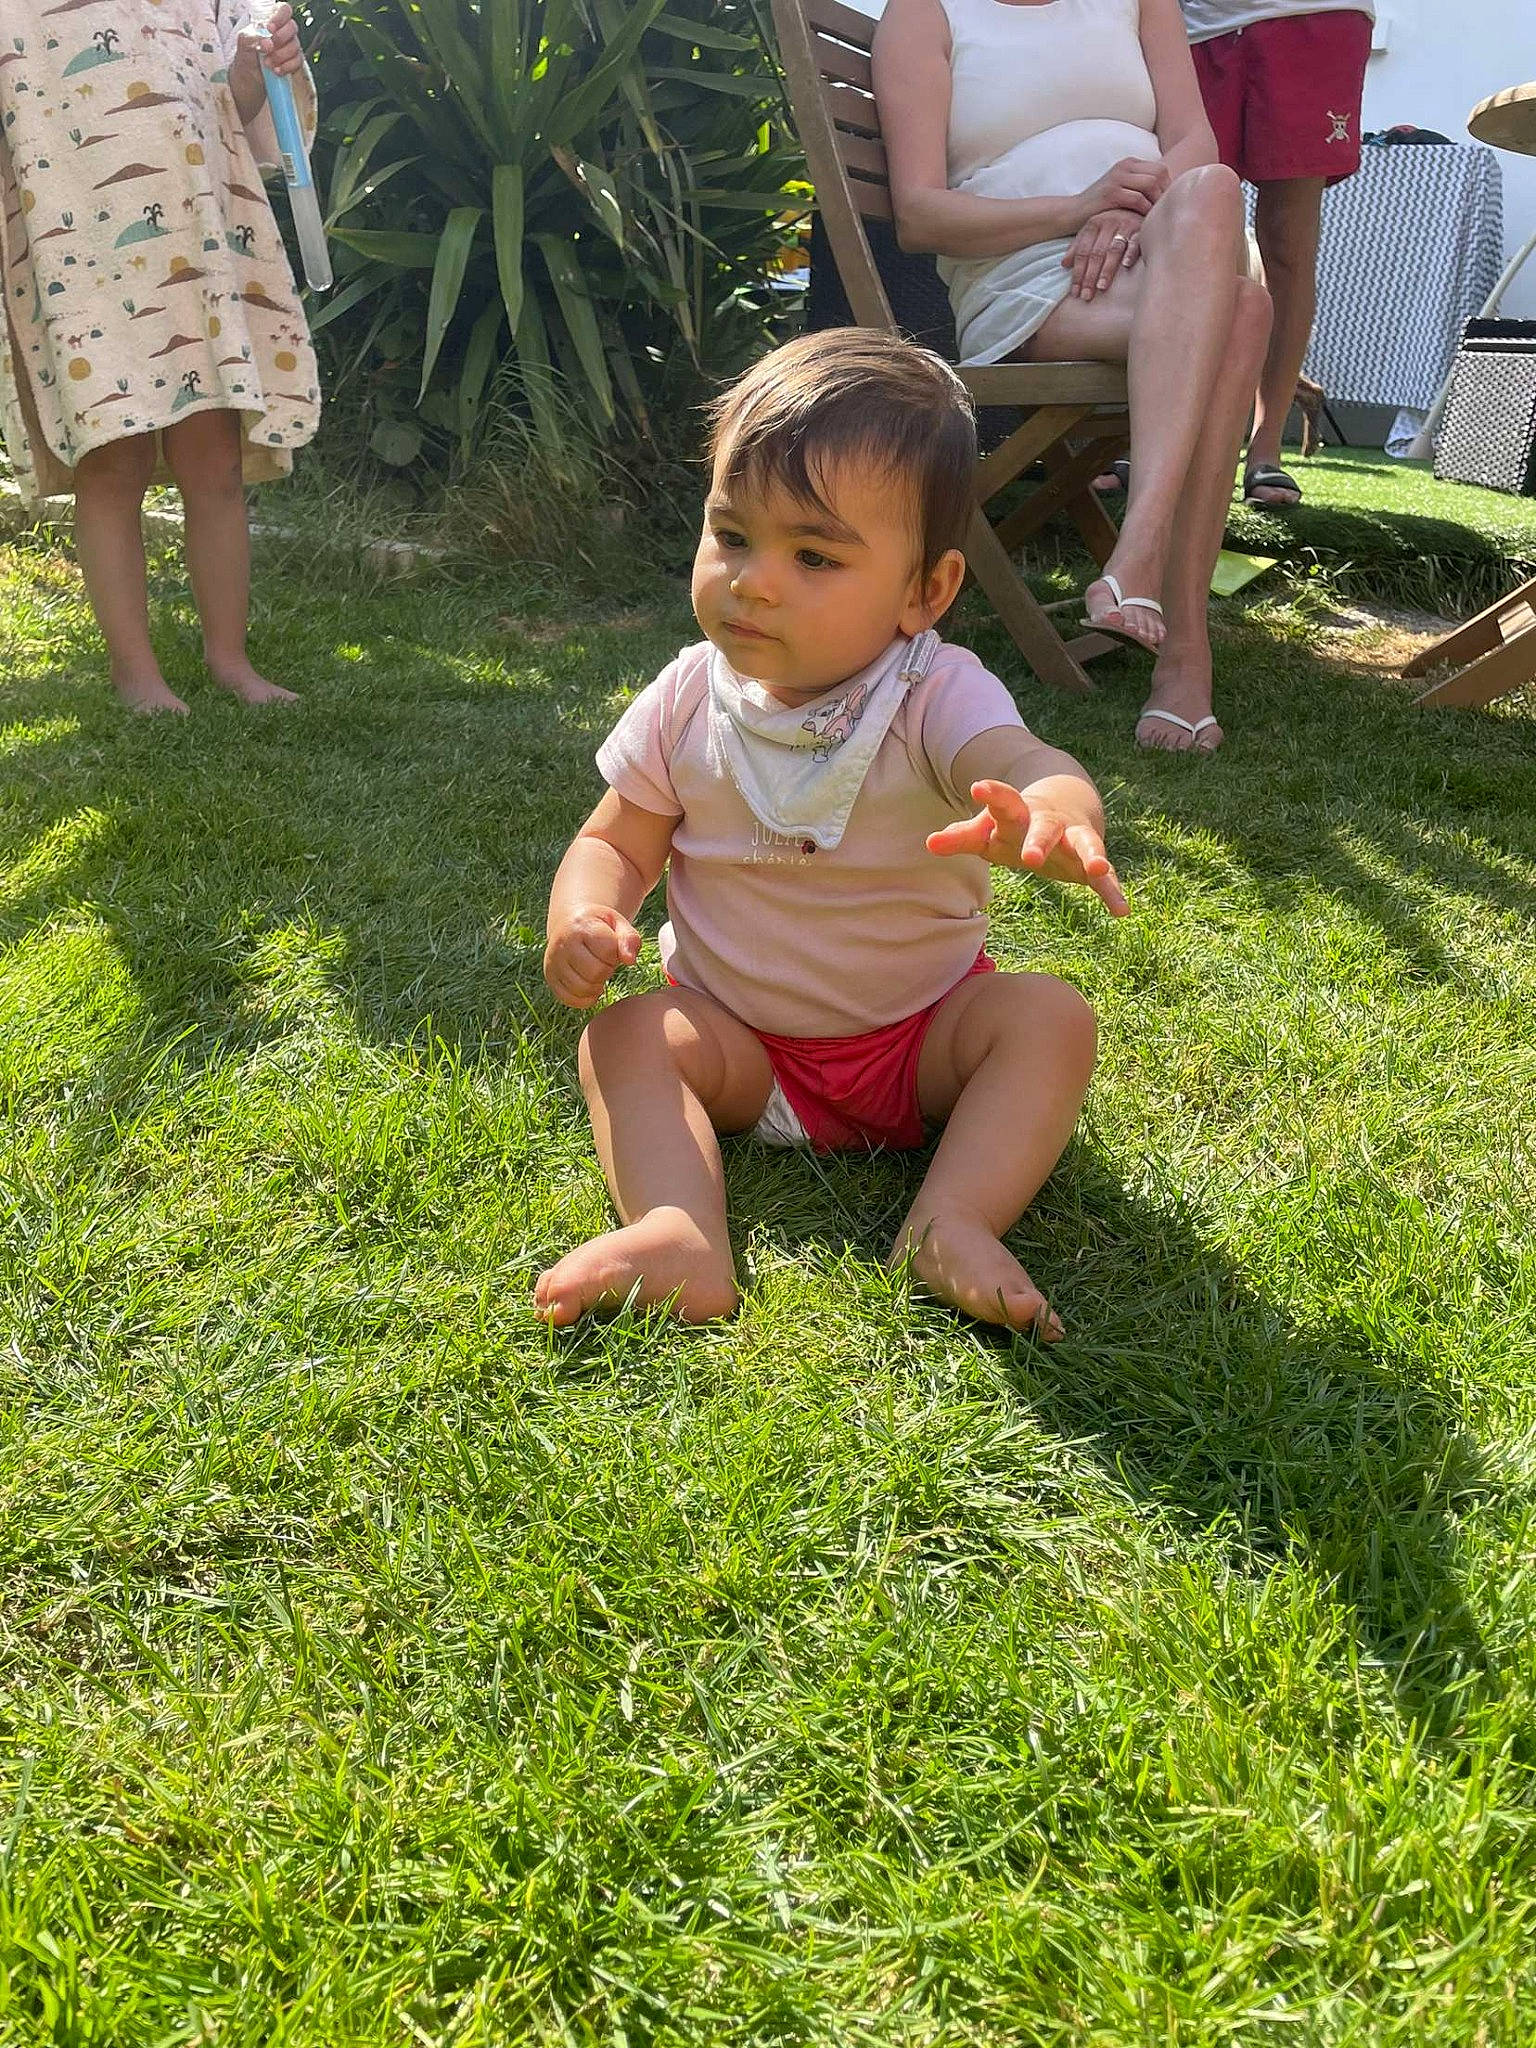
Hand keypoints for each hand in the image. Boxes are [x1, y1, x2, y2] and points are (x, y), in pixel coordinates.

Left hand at [239, 2, 303, 76]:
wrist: (249, 78)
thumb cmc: (247, 56)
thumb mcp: (243, 42)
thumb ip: (253, 36)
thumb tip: (267, 41)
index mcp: (271, 22)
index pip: (283, 10)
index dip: (280, 17)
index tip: (270, 29)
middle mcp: (283, 32)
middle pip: (292, 27)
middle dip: (280, 39)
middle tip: (267, 48)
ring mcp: (290, 47)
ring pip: (295, 46)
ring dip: (280, 56)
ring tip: (267, 63)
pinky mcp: (294, 62)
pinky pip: (298, 62)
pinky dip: (287, 67)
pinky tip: (276, 70)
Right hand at [544, 905, 642, 1007]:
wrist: (570, 924)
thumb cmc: (599, 926)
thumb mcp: (617, 923)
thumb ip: (629, 939)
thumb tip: (630, 961)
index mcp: (581, 927)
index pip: (608, 952)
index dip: (616, 954)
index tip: (611, 949)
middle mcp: (562, 944)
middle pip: (595, 973)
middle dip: (607, 971)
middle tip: (605, 962)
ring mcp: (553, 962)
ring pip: (582, 989)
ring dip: (597, 986)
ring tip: (597, 972)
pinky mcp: (550, 977)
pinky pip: (569, 999)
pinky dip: (584, 998)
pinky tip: (590, 986)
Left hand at [927, 780, 1128, 915]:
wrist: (1065, 805)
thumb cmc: (1015, 824)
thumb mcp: (988, 830)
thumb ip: (962, 837)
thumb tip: (929, 843)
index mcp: (1019, 813)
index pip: (1004, 802)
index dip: (993, 795)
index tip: (978, 787)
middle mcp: (1049, 823)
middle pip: (1044, 828)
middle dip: (1038, 841)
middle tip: (1030, 857)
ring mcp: (1074, 839)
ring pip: (1085, 844)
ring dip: (1092, 855)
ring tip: (1098, 869)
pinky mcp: (1090, 860)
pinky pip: (1105, 878)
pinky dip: (1113, 892)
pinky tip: (1122, 911)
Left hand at [1062, 208, 1142, 299]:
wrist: (1138, 208)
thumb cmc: (1113, 224)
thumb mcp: (1094, 231)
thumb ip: (1079, 246)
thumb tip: (1064, 264)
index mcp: (1094, 223)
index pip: (1082, 252)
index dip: (1077, 272)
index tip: (1075, 292)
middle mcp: (1108, 222)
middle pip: (1096, 253)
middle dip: (1090, 276)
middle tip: (1086, 296)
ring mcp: (1125, 225)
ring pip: (1113, 250)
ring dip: (1107, 269)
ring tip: (1101, 287)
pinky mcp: (1141, 229)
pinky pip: (1135, 242)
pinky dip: (1130, 253)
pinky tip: (1126, 266)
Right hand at [1073, 157, 1168, 231]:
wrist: (1073, 212)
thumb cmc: (1101, 207)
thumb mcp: (1122, 191)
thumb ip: (1140, 188)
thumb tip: (1168, 198)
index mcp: (1129, 164)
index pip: (1161, 169)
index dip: (1167, 187)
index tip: (1165, 205)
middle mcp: (1125, 166)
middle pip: (1159, 174)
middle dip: (1164, 194)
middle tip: (1162, 212)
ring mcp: (1117, 178)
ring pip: (1150, 184)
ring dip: (1156, 203)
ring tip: (1155, 217)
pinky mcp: (1111, 193)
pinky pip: (1137, 199)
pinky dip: (1144, 210)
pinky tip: (1143, 221)